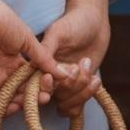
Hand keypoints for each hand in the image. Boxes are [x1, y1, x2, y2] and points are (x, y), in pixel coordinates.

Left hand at [0, 0, 77, 114]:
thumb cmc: (2, 21)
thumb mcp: (28, 40)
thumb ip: (44, 59)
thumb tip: (64, 74)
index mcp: (15, 61)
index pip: (32, 80)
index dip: (43, 84)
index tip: (52, 82)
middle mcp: (4, 72)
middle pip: (22, 92)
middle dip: (35, 96)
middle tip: (45, 95)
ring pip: (9, 100)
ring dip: (22, 104)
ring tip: (34, 100)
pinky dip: (3, 109)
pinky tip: (16, 107)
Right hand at [4, 3, 110, 118]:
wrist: (94, 22)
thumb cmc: (74, 22)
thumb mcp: (58, 32)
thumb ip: (47, 48)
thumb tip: (34, 65)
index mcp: (39, 65)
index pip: (35, 86)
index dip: (43, 87)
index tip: (52, 79)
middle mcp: (50, 78)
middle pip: (53, 97)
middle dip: (68, 85)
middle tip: (77, 67)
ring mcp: (64, 86)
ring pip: (66, 105)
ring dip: (80, 90)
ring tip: (88, 66)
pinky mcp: (78, 89)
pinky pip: (77, 107)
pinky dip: (87, 96)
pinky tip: (95, 79)